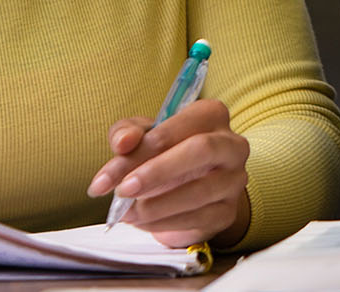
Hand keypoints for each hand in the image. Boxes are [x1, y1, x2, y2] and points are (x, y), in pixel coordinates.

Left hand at [88, 98, 251, 247]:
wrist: (189, 192)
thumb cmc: (164, 154)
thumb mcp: (140, 137)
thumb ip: (126, 133)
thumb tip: (123, 143)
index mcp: (211, 115)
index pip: (176, 127)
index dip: (140, 150)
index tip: (106, 176)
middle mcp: (231, 145)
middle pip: (200, 150)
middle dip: (156, 172)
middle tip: (123, 190)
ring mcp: (234, 180)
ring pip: (199, 191)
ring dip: (156, 205)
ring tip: (128, 212)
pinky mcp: (228, 212)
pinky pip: (198, 218)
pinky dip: (164, 223)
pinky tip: (144, 222)